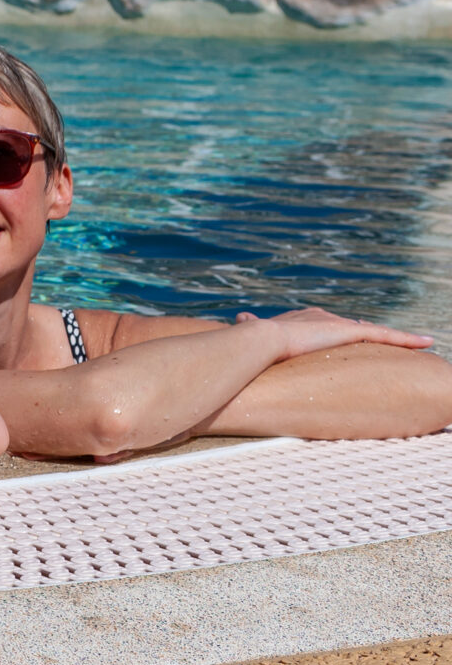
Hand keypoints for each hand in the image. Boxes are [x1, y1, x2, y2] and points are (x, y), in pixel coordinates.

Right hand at [240, 308, 434, 358]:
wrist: (258, 340)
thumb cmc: (251, 346)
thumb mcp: (254, 336)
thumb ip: (249, 329)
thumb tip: (237, 320)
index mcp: (302, 320)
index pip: (326, 324)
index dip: (340, 330)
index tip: (351, 334)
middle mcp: (322, 317)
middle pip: (352, 327)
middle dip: (369, 333)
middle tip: (388, 340)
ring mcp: (337, 324)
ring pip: (375, 332)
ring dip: (398, 338)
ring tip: (418, 342)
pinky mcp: (349, 332)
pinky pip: (385, 335)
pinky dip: (407, 339)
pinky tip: (427, 342)